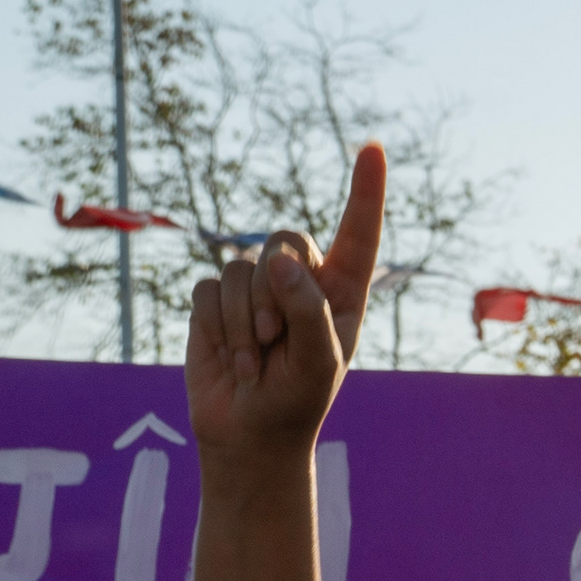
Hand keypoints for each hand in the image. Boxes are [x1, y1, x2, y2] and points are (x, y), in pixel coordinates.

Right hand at [183, 142, 385, 473]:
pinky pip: (207, 289)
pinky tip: (234, 360)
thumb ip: (308, 311)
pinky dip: (218, 328)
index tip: (373, 147)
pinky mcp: (214, 300)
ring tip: (258, 361)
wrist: (250, 433)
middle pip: (284, 241)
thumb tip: (282, 263)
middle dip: (276, 290)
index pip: (358, 233)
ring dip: (245, 321)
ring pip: (241, 268)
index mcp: (343, 291)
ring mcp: (255, 287)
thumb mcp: (318, 363)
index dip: (365, 190)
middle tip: (277, 339)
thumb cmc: (298, 400)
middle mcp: (301, 280)